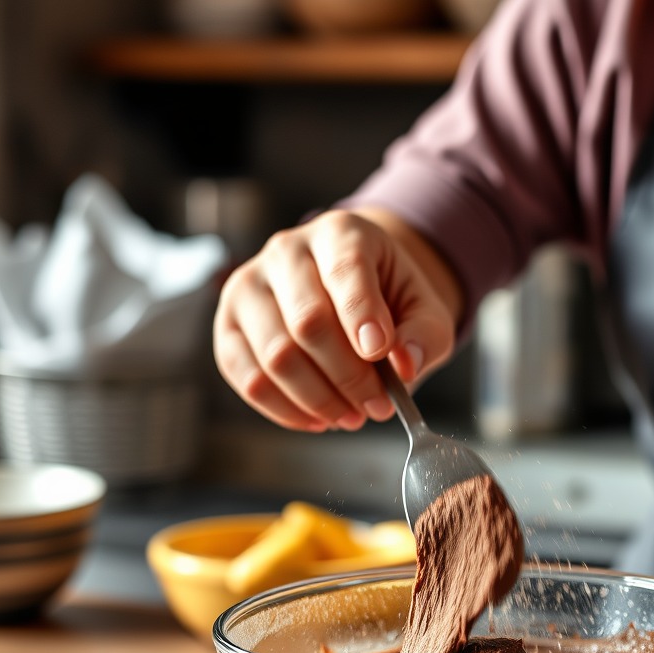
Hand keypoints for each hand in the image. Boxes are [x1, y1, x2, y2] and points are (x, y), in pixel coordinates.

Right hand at [213, 209, 457, 430]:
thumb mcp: (425, 310)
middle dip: (348, 376)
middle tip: (378, 407)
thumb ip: (423, 335)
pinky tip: (318, 419)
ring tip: (352, 417)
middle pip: (307, 321)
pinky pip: (248, 378)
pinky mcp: (228, 326)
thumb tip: (405, 364)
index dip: (362, 316)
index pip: (345, 270)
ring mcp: (249, 287)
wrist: (353, 293)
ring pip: (275, 355)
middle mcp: (286, 251)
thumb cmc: (390, 300)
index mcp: (340, 234)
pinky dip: (286, 409)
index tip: (380, 354)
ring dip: (319, 399)